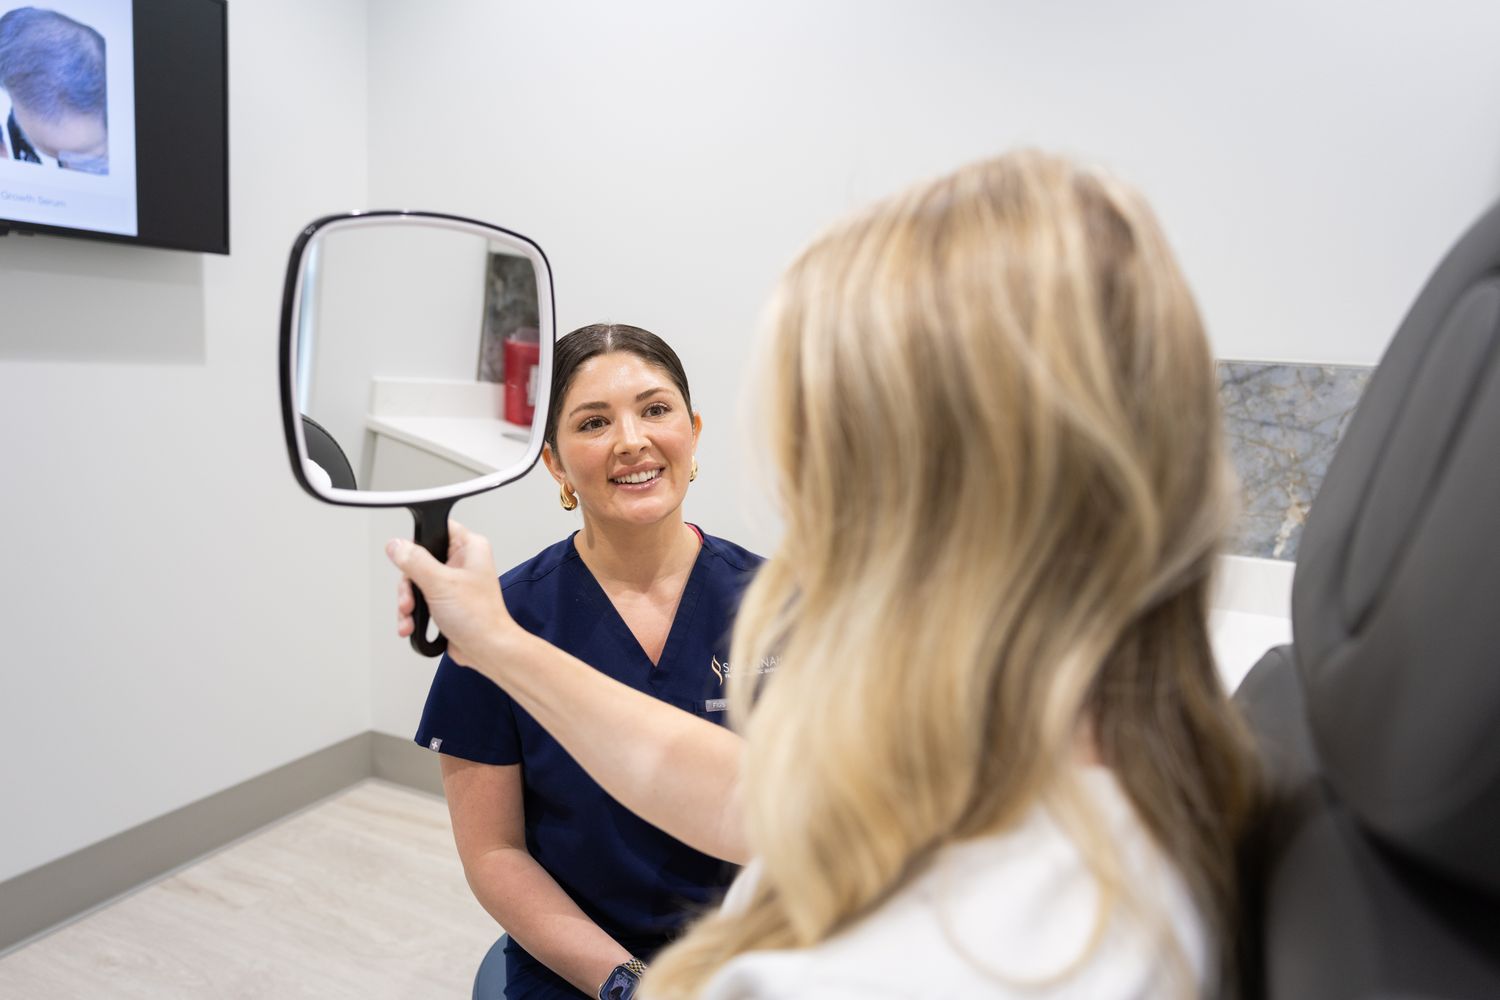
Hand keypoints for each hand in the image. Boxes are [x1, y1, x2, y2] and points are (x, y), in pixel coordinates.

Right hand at [386, 519, 513, 668]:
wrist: (488, 651)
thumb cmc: (480, 618)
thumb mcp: (440, 584)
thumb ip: (415, 562)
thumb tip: (396, 545)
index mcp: (469, 548)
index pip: (438, 528)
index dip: (419, 541)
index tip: (406, 557)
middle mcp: (462, 562)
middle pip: (418, 559)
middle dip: (408, 584)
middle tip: (408, 599)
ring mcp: (453, 583)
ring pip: (416, 582)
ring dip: (407, 603)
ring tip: (408, 617)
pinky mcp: (446, 602)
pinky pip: (420, 601)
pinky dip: (412, 614)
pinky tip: (410, 625)